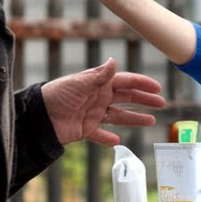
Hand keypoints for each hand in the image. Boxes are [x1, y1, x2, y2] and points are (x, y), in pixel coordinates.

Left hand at [41, 57, 165, 145]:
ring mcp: (92, 114)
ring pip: (119, 116)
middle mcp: (98, 98)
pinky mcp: (85, 129)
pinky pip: (100, 134)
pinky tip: (118, 141)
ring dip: (134, 118)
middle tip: (161, 103)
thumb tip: (114, 61)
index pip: (125, 82)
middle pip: (126, 98)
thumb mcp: (80, 83)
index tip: (157, 88)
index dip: (141, 84)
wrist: (39, 116)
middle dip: (144, 100)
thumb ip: (99, 76)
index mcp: (99, 84)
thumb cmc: (57, 95)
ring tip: (151, 121)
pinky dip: (108, 138)